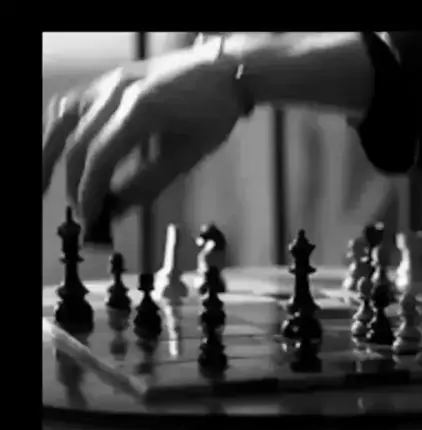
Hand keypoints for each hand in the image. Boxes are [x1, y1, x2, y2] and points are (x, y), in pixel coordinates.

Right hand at [42, 40, 243, 224]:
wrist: (225, 71)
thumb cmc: (215, 109)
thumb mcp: (189, 154)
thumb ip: (151, 182)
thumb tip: (120, 208)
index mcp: (141, 109)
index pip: (98, 157)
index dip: (88, 191)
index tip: (88, 216)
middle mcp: (119, 90)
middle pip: (77, 142)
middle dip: (74, 182)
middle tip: (82, 211)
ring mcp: (113, 81)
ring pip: (64, 117)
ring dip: (52, 153)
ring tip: (45, 182)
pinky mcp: (113, 80)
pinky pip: (76, 103)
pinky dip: (64, 129)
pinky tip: (64, 149)